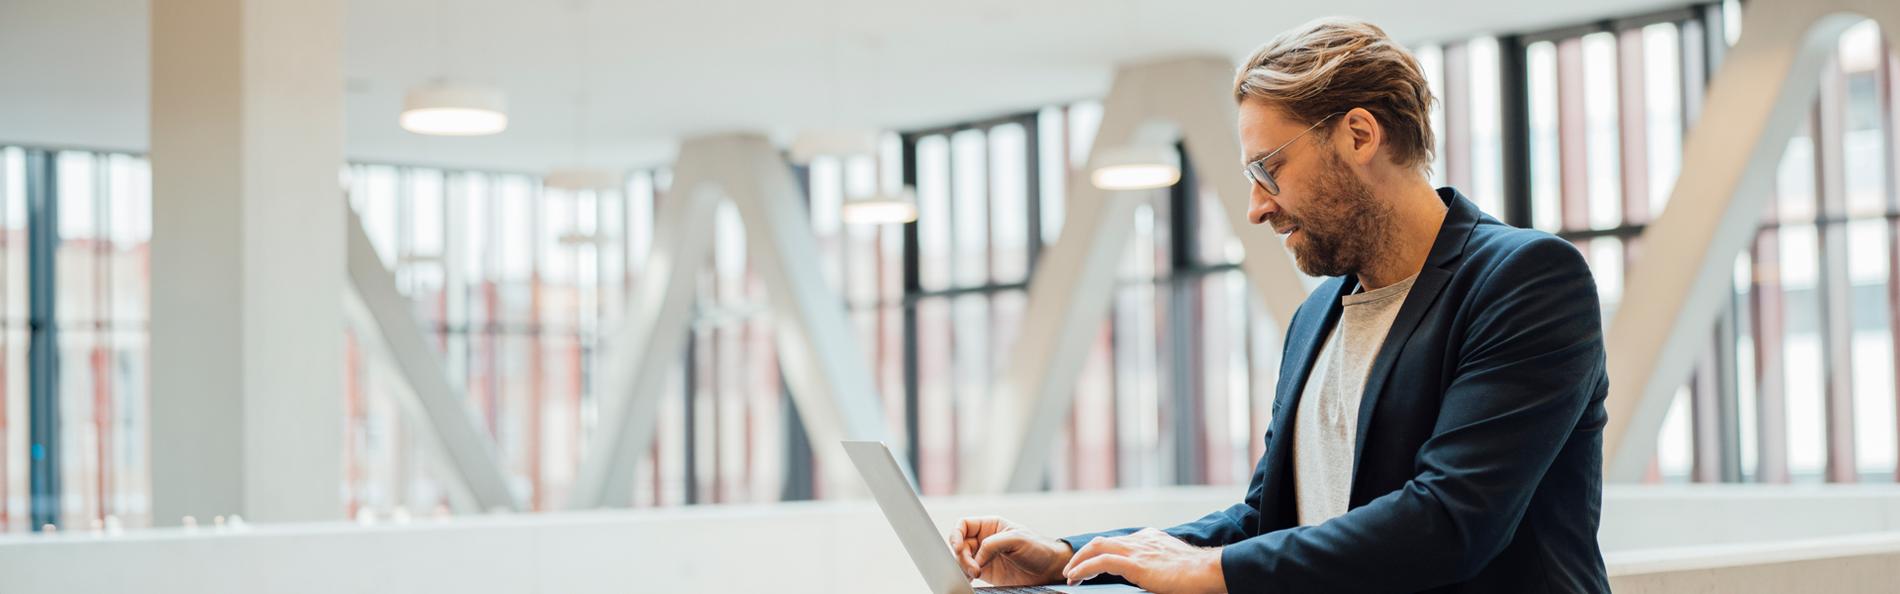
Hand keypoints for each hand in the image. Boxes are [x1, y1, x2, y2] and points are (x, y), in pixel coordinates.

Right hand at [947, 516, 1072, 585]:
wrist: (1050, 571)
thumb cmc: (1039, 549)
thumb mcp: (1017, 539)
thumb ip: (993, 544)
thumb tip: (975, 558)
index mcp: (991, 525)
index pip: (963, 525)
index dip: (956, 535)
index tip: (958, 547)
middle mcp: (985, 539)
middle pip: (960, 544)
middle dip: (962, 556)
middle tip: (974, 568)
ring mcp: (985, 556)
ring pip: (961, 559)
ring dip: (963, 567)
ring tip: (976, 575)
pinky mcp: (986, 572)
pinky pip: (968, 573)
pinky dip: (965, 577)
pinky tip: (971, 580)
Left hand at [1062, 528, 1225, 593]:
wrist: (1208, 572)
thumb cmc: (1197, 575)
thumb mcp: (1174, 565)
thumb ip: (1159, 566)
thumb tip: (1155, 578)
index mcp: (1151, 539)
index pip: (1118, 542)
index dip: (1101, 552)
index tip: (1092, 564)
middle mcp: (1141, 540)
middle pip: (1103, 541)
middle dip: (1084, 554)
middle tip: (1072, 570)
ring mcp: (1138, 549)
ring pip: (1097, 547)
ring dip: (1079, 561)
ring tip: (1069, 575)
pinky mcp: (1136, 563)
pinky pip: (1101, 562)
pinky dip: (1085, 568)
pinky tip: (1076, 576)